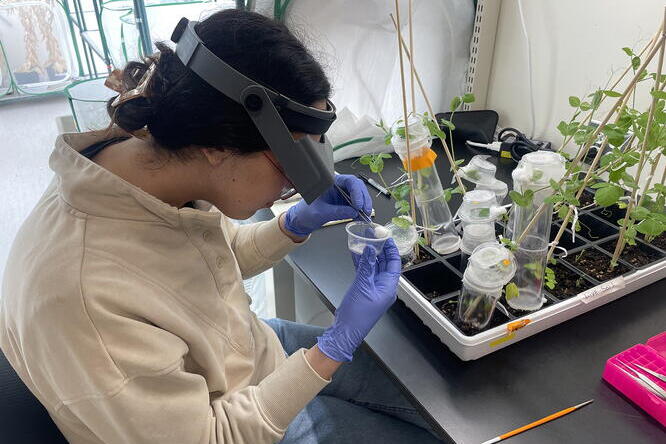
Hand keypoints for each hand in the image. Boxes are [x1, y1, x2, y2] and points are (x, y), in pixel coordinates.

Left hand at [283, 175, 371, 236]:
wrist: (303, 220)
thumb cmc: (307, 212)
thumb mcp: (321, 212)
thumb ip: (337, 212)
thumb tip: (353, 212)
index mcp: (330, 182)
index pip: (349, 181)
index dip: (356, 191)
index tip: (358, 204)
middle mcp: (339, 186)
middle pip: (357, 187)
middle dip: (363, 199)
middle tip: (365, 211)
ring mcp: (343, 194)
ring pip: (360, 196)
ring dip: (364, 206)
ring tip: (365, 216)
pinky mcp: (346, 203)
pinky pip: (357, 205)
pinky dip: (361, 211)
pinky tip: (361, 218)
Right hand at [316, 239, 400, 361]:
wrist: (346, 330)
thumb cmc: (357, 314)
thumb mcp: (362, 286)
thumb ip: (366, 266)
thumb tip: (370, 249)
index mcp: (389, 287)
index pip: (394, 263)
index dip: (391, 249)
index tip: (386, 237)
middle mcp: (383, 287)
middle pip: (384, 264)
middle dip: (379, 249)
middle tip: (372, 236)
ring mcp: (373, 289)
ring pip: (373, 267)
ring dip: (368, 255)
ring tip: (362, 241)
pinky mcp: (364, 290)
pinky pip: (365, 273)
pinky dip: (361, 264)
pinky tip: (355, 254)